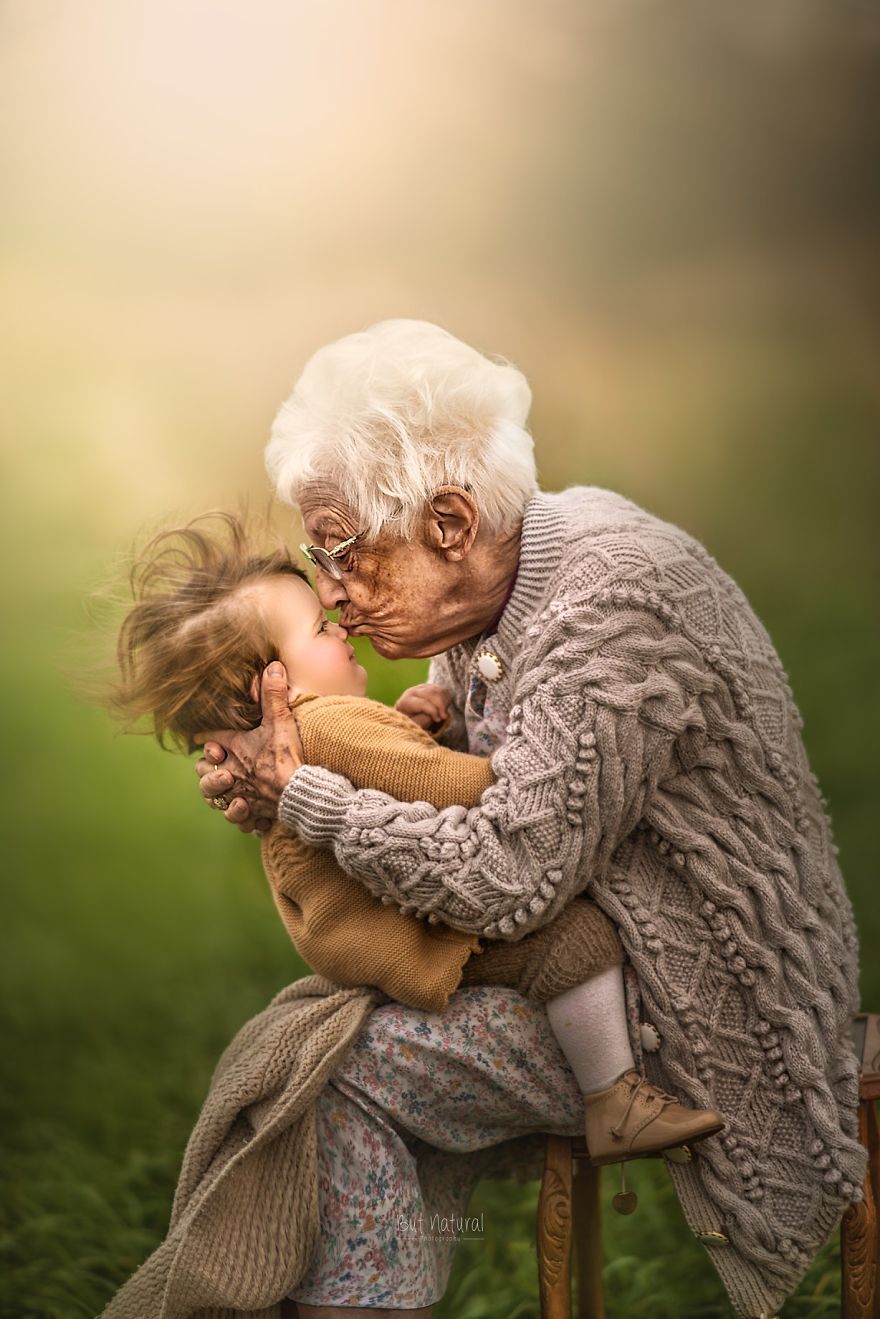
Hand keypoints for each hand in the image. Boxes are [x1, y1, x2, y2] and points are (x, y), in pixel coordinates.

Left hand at [194, 661, 304, 833]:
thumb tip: (273, 665)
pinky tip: (247, 811)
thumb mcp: (280, 721)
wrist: (299, 793)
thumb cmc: (286, 756)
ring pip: (215, 798)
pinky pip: (239, 819)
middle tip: (215, 764)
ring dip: (218, 794)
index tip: (200, 738)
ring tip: (227, 788)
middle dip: (205, 769)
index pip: (209, 740)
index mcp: (233, 749)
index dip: (204, 738)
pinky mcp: (253, 813)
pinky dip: (241, 816)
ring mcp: (239, 795)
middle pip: (204, 772)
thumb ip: (274, 694)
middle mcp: (231, 773)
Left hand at [395, 682, 451, 732]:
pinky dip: (446, 699)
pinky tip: (444, 708)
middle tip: (444, 717)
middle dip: (441, 705)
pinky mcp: (429, 688)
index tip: (438, 720)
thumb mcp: (414, 726)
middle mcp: (412, 692)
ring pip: (439, 690)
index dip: (433, 711)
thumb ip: (424, 720)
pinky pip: (442, 690)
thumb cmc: (410, 725)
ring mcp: (421, 688)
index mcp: (405, 702)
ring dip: (445, 702)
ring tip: (444, 714)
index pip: (423, 703)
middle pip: (432, 693)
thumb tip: (437, 714)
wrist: (407, 720)